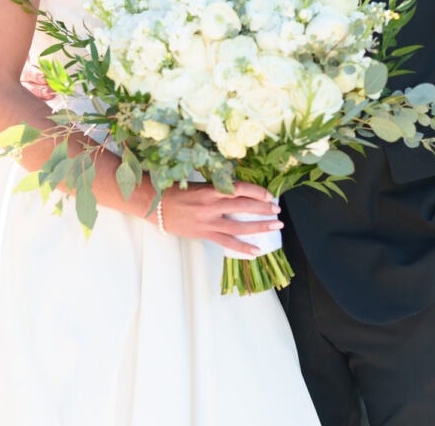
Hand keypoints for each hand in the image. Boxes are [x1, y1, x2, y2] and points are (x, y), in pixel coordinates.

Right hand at [156, 181, 280, 254]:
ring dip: (259, 226)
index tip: (269, 195)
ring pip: (239, 225)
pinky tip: (256, 250)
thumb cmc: (177, 192)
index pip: (240, 189)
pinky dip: (242, 247)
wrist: (156, 206)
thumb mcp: (200, 185)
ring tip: (275, 227)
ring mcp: (208, 221)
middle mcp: (212, 205)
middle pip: (243, 206)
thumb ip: (219, 188)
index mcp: (211, 189)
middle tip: (278, 211)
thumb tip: (241, 191)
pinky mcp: (204, 234)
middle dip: (263, 209)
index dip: (257, 192)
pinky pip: (227, 242)